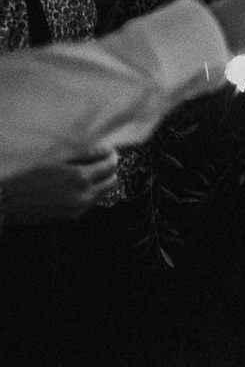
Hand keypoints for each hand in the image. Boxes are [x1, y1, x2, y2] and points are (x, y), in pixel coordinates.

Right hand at [1, 151, 119, 223]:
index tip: (109, 151)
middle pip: (112, 181)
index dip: (111, 156)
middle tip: (100, 161)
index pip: (110, 166)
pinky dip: (92, 192)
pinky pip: (92, 202)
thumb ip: (84, 154)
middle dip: (109, 170)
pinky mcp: (73, 217)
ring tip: (90, 172)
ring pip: (104, 193)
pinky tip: (78, 186)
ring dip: (102, 182)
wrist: (8, 202)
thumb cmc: (28, 175)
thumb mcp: (54, 159)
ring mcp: (79, 208)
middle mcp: (84, 195)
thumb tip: (106, 149)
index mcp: (80, 177)